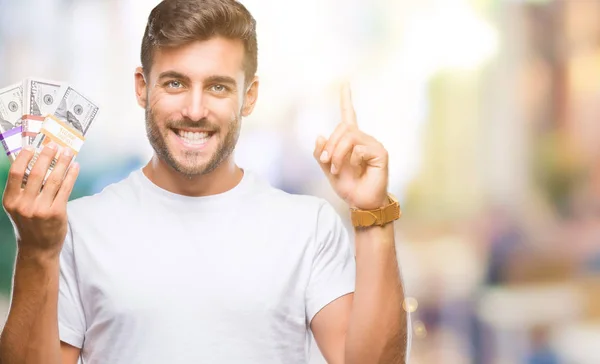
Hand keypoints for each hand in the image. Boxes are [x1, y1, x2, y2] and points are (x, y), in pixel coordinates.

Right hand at [2, 143, 78, 256]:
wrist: (38, 248)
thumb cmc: (28, 224)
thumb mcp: (17, 207)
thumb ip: (22, 189)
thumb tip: (35, 162)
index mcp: (11, 201)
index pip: (15, 173)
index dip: (24, 157)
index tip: (32, 146)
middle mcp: (24, 204)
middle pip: (37, 173)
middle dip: (47, 155)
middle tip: (54, 145)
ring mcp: (41, 209)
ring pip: (54, 179)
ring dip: (63, 163)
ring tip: (68, 152)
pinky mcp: (57, 212)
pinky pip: (66, 188)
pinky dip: (71, 175)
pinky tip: (74, 167)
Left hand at [314, 84, 388, 209]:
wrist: (360, 202)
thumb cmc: (348, 186)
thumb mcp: (328, 169)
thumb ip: (321, 154)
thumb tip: (319, 135)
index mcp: (351, 140)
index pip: (349, 115)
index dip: (346, 99)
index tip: (345, 83)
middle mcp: (363, 139)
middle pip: (343, 128)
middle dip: (330, 146)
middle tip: (326, 162)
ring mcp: (372, 145)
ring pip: (349, 137)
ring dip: (337, 153)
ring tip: (336, 168)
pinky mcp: (380, 153)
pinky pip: (359, 149)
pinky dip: (351, 160)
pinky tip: (356, 169)